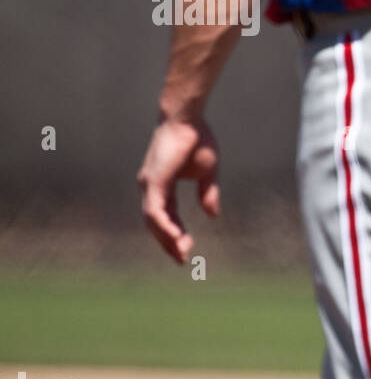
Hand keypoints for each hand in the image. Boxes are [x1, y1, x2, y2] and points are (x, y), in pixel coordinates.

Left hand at [136, 117, 220, 263]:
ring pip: (153, 221)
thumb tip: (212, 215)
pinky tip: (176, 238)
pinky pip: (156, 211)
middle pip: (155, 223)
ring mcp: (150, 184)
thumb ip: (207, 193)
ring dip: (167, 239)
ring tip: (182, 253)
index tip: (186, 250)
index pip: (165, 216)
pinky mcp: (154, 181)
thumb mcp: (208, 172)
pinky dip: (165, 226)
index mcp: (162, 185)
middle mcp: (150, 187)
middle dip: (169, 242)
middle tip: (182, 259)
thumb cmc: (197, 139)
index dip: (175, 233)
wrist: (187, 118)